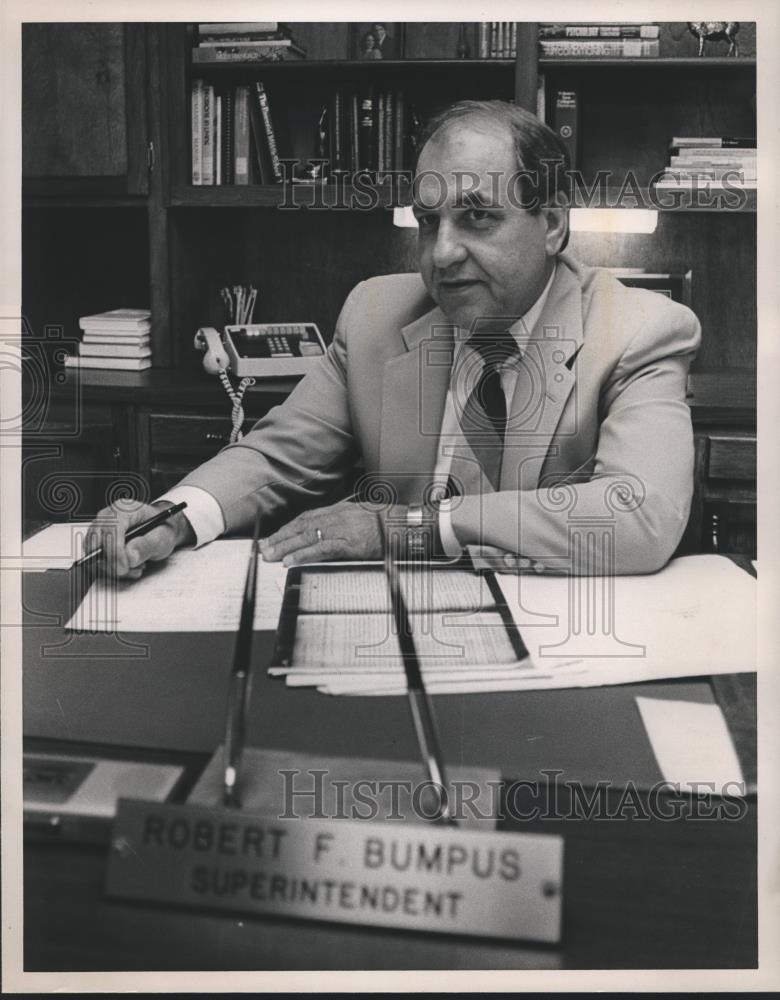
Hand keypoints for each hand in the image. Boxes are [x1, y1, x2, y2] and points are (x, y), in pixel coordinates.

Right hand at [84, 500, 194, 579]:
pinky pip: (95, 560)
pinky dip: (110, 569)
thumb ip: (146, 545)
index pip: (111, 528)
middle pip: (96, 541)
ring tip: (135, 566)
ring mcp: (101, 529)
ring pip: (93, 553)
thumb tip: (129, 555)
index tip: (123, 567)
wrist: (162, 530)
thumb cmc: (162, 529)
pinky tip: (128, 567)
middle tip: (130, 569)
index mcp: (125, 510)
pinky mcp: (98, 542)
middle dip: (111, 562)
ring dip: (112, 568)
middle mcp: (108, 517)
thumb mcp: (162, 537)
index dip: (114, 550)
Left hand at [259, 500, 392, 565]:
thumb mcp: (362, 517)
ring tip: (270, 556)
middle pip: (301, 527)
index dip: (288, 528)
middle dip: (280, 538)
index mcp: (339, 511)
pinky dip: (303, 555)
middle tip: (263, 549)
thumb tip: (330, 531)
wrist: (406, 524)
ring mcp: (342, 530)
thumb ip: (345, 522)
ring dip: (285, 547)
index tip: (274, 537)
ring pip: (306, 537)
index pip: (306, 519)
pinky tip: (290, 562)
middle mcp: (336, 517)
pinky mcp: (348, 544)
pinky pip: (321, 550)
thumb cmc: (388, 523)